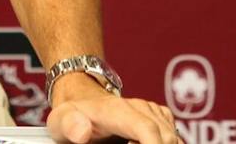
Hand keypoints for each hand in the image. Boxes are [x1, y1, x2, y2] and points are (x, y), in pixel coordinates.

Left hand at [47, 88, 180, 143]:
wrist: (82, 99)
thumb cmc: (72, 114)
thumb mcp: (61, 121)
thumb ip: (70, 125)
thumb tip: (82, 132)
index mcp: (118, 110)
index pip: (146, 128)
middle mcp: (140, 108)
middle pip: (165, 137)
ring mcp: (152, 112)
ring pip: (173, 137)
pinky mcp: (159, 118)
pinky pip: (174, 136)